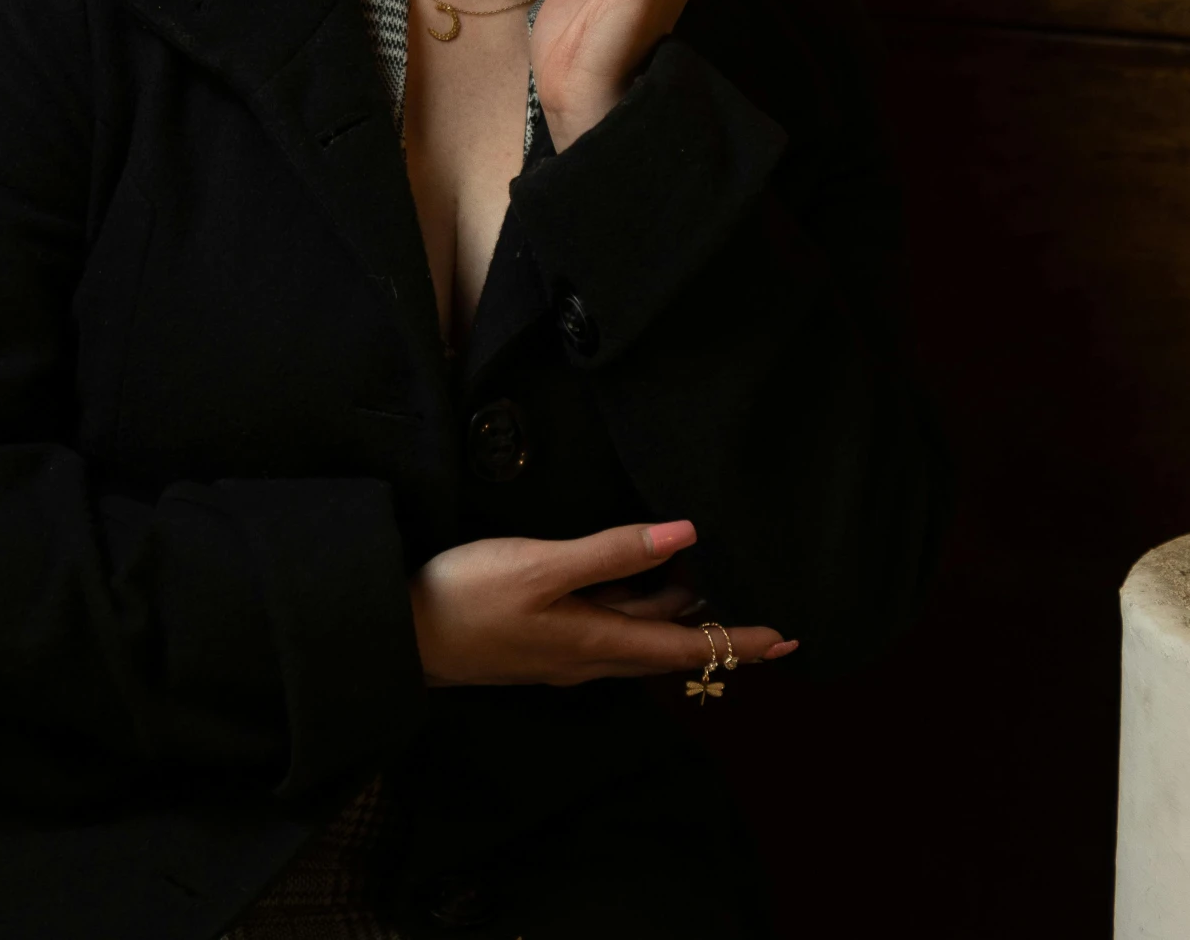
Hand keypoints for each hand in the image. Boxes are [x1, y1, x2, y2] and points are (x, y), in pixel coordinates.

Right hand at [407, 517, 796, 689]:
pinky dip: (635, 604)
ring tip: (706, 579)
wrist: (401, 634)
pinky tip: (634, 579)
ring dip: (674, 612)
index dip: (738, 644)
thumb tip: (686, 536)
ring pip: (636, 632)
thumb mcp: (543, 566)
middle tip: (758, 602)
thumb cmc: (469, 598)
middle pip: (666, 643)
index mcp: (598, 642)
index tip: (789, 642)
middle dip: (713, 627)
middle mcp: (589, 654)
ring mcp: (563, 649)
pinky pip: (607, 624)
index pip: (686, 649)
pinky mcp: (540, 636)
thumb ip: (613, 552)